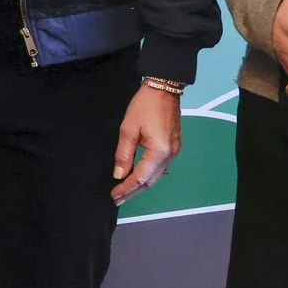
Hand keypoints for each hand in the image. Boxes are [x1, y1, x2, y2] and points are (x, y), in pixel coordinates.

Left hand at [112, 83, 182, 203]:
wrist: (164, 88)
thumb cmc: (145, 105)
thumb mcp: (128, 129)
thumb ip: (124, 154)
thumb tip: (119, 174)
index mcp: (159, 152)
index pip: (140, 177)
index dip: (126, 188)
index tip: (113, 196)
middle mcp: (169, 155)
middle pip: (150, 180)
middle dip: (133, 191)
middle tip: (117, 199)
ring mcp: (174, 151)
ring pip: (156, 175)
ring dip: (141, 184)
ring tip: (125, 191)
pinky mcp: (173, 145)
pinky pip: (160, 166)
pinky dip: (148, 174)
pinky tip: (137, 176)